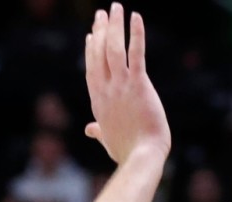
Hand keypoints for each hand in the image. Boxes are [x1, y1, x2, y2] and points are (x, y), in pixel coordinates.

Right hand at [83, 4, 170, 163]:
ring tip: (115, 7)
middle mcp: (106, 90)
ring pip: (113, 48)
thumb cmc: (127, 151)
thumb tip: (90, 129)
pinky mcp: (138, 85)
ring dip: (114, 25)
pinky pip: (136, 54)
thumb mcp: (108, 139)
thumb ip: (98, 131)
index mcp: (99, 101)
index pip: (92, 70)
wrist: (141, 157)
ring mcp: (121, 86)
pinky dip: (135, 34)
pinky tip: (135, 17)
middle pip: (99, 53)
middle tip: (102, 13)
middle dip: (100, 30)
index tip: (91, 35)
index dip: (90, 51)